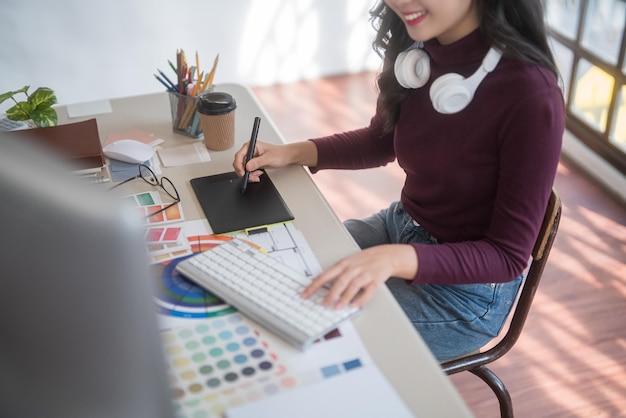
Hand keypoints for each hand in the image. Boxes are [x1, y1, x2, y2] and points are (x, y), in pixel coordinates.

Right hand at [233, 140, 317, 180]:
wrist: (286, 157)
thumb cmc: (280, 154)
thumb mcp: (268, 158)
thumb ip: (257, 162)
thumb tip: (247, 166)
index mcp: (251, 145)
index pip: (239, 155)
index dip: (239, 165)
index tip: (243, 173)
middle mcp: (250, 150)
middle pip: (239, 163)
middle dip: (244, 172)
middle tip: (252, 177)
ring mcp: (251, 157)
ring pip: (243, 168)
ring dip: (249, 174)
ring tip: (257, 176)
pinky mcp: (253, 163)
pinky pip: (247, 171)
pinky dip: (251, 175)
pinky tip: (258, 174)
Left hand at [301, 244, 417, 308]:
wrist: (385, 255)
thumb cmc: (363, 260)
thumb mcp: (346, 262)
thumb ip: (332, 272)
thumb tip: (315, 280)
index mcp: (343, 264)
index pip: (326, 275)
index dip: (315, 285)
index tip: (305, 294)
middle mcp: (353, 268)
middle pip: (340, 281)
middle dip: (331, 293)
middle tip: (323, 304)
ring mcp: (365, 274)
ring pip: (353, 285)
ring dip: (345, 297)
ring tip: (337, 307)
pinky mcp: (376, 280)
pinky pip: (369, 291)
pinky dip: (362, 299)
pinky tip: (355, 305)